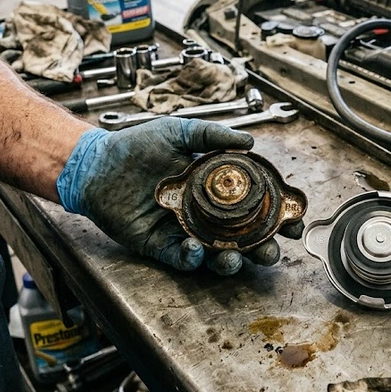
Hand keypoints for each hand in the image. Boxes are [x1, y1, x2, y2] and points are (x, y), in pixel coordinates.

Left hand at [56, 118, 290, 274]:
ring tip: (235, 258)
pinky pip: (182, 259)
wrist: (97, 163)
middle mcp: (205, 213)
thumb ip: (212, 135)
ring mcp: (185, 231)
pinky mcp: (161, 246)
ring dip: (231, 260)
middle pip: (242, 237)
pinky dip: (191, 258)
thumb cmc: (137, 145)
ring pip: (216, 254)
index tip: (293, 220)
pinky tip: (195, 250)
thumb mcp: (178, 131)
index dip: (276, 214)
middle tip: (273, 250)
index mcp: (215, 188)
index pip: (254, 205)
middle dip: (262, 247)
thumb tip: (249, 142)